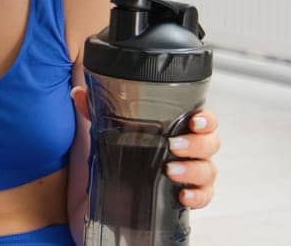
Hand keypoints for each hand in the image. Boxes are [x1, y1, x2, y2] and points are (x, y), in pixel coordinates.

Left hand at [71, 89, 219, 209]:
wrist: (110, 193)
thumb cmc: (120, 154)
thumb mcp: (107, 131)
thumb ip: (96, 110)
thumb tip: (79, 93)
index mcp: (177, 129)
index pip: (203, 120)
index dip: (206, 119)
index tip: (195, 121)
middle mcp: (188, 150)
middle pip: (211, 143)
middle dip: (197, 144)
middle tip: (174, 145)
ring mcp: (190, 175)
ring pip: (208, 170)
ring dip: (194, 170)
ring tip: (171, 170)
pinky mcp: (185, 198)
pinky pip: (203, 197)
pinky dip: (197, 197)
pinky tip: (183, 196)